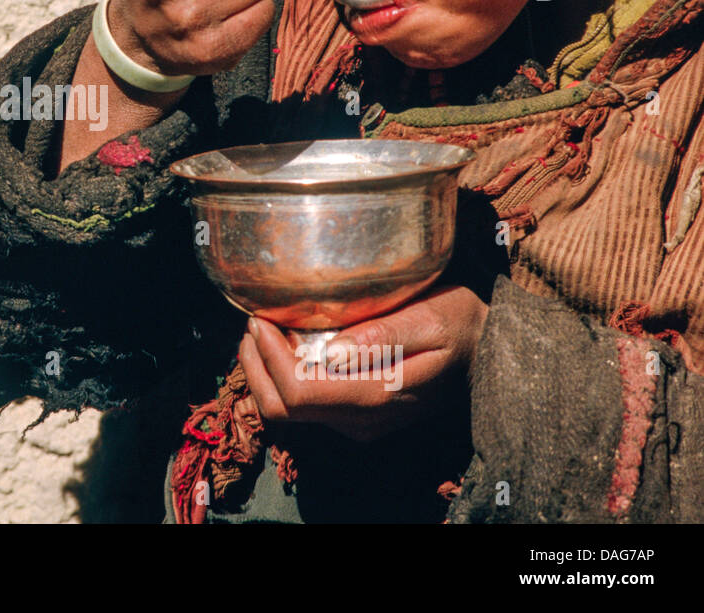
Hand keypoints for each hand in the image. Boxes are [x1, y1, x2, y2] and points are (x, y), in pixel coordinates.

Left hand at [236, 285, 488, 441]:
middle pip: (282, 410)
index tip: (261, 320)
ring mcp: (357, 422)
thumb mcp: (431, 318)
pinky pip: (303, 406)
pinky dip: (281, 376)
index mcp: (378, 396)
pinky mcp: (354, 415)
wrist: (488, 351)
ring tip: (261, 329)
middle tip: (253, 323)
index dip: (269, 359)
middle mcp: (362, 419)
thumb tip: (332, 352)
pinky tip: (283, 344)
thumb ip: (384, 337)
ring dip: (263, 372)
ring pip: (286, 412)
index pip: (300, 394)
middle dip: (256, 366)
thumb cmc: (459, 323)